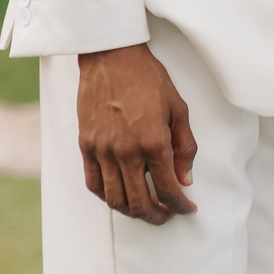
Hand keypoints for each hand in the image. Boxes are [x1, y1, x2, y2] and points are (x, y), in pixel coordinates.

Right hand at [73, 44, 197, 222]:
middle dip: (157, 216)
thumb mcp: (178, 108)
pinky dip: (107, 197)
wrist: (112, 56)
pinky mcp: (86, 145)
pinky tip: (119, 195)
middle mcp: (127, 151)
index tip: (187, 208)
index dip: (180, 205)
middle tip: (167, 216)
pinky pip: (93, 184)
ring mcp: (103, 150)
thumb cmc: (149, 78)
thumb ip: (184, 147)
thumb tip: (184, 180)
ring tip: (144, 210)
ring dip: (132, 212)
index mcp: (154, 141)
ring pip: (115, 199)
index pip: (168, 189)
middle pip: (140, 203)